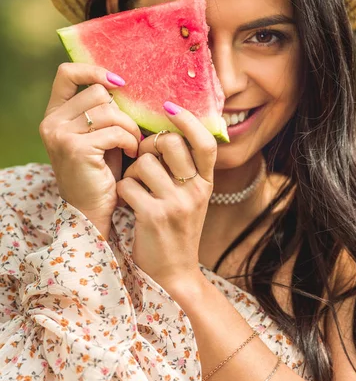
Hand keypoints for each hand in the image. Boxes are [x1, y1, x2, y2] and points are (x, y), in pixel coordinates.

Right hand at [39, 62, 140, 238]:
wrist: (90, 211)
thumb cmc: (100, 173)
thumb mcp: (97, 136)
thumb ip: (101, 111)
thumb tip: (123, 82)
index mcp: (54, 115)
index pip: (67, 73)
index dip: (94, 71)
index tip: (119, 83)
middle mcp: (51, 122)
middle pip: (97, 92)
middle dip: (122, 111)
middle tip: (130, 131)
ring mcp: (60, 135)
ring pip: (109, 111)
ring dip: (129, 127)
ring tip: (133, 144)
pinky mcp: (76, 148)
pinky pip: (115, 131)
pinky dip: (130, 140)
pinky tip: (131, 153)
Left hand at [116, 102, 216, 291]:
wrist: (174, 274)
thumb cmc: (177, 230)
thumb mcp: (191, 199)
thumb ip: (185, 169)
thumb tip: (163, 133)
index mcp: (206, 183)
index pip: (205, 141)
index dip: (188, 120)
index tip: (169, 107)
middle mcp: (195, 190)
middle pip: (168, 143)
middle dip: (148, 145)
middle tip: (143, 159)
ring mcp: (176, 203)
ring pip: (143, 163)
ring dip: (131, 171)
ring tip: (135, 187)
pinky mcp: (153, 216)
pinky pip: (128, 184)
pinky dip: (122, 190)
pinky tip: (128, 202)